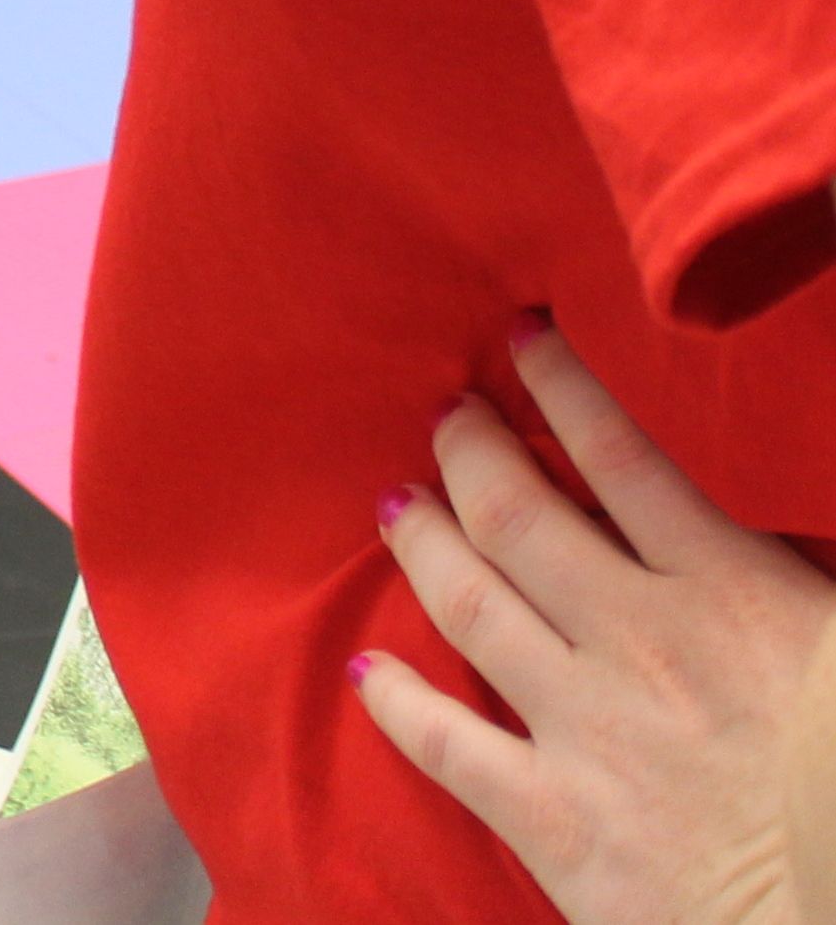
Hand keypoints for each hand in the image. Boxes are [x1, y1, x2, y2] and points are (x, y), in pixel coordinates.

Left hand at [355, 317, 834, 924]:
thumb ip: (793, 578)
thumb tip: (766, 532)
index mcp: (732, 597)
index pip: (623, 457)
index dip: (561, 385)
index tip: (522, 337)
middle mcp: (641, 645)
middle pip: (520, 516)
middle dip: (471, 451)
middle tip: (447, 414)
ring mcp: (588, 730)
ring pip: (471, 606)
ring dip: (423, 545)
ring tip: (395, 502)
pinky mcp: (558, 823)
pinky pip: (450, 747)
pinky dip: (398, 704)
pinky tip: (367, 672)